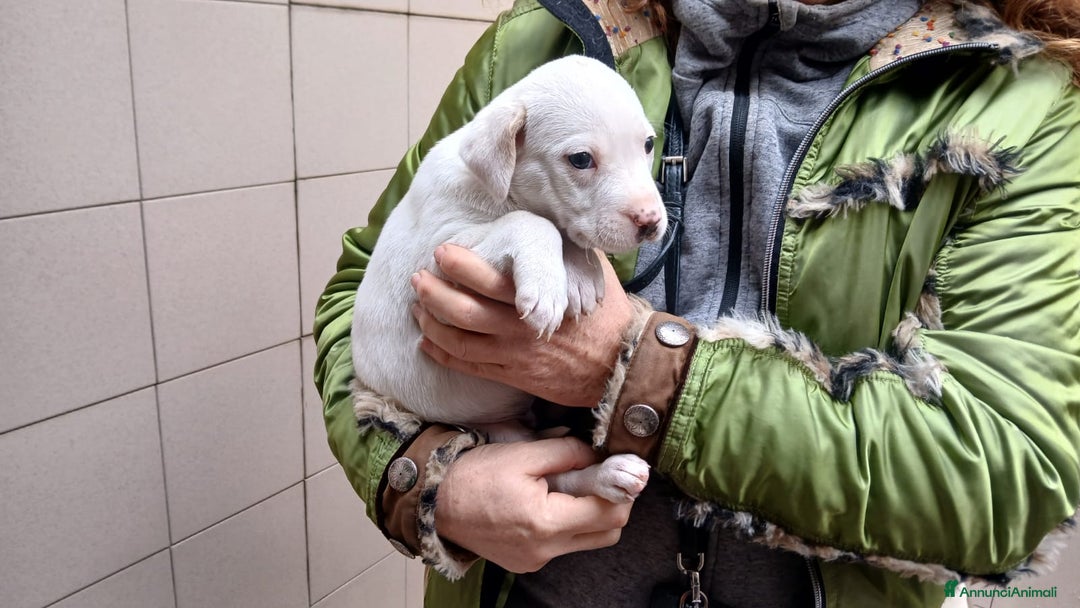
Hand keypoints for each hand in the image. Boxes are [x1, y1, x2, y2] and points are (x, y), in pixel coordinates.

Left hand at [411, 244, 632, 406]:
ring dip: (431, 322)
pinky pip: (468, 366)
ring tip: (417, 307)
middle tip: (418, 277)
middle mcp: (520, 327)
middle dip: (434, 293)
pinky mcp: (513, 376)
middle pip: (465, 311)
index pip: (490, 280)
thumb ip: (564, 251)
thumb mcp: (591, 272)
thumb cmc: (606, 315)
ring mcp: (514, 354)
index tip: (443, 252)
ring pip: (459, 340)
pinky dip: (443, 353)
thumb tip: (548, 221)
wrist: (621, 364)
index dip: (461, 266)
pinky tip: (428, 340)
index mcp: (538, 296)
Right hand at [436, 437, 632, 571]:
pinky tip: (544, 502)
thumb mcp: (523, 453)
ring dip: (588, 515)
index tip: (614, 468)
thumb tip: (597, 457)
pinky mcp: (525, 563)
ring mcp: (535, 560)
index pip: (610, 514)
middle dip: (610, 505)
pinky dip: (564, 524)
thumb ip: (567, 453)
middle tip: (593, 477)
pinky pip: (562, 545)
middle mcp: (544, 550)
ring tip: (564, 487)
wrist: (433, 502)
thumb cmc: (475, 475)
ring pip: (587, 541)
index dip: (620, 489)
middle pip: (608, 534)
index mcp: (546, 522)